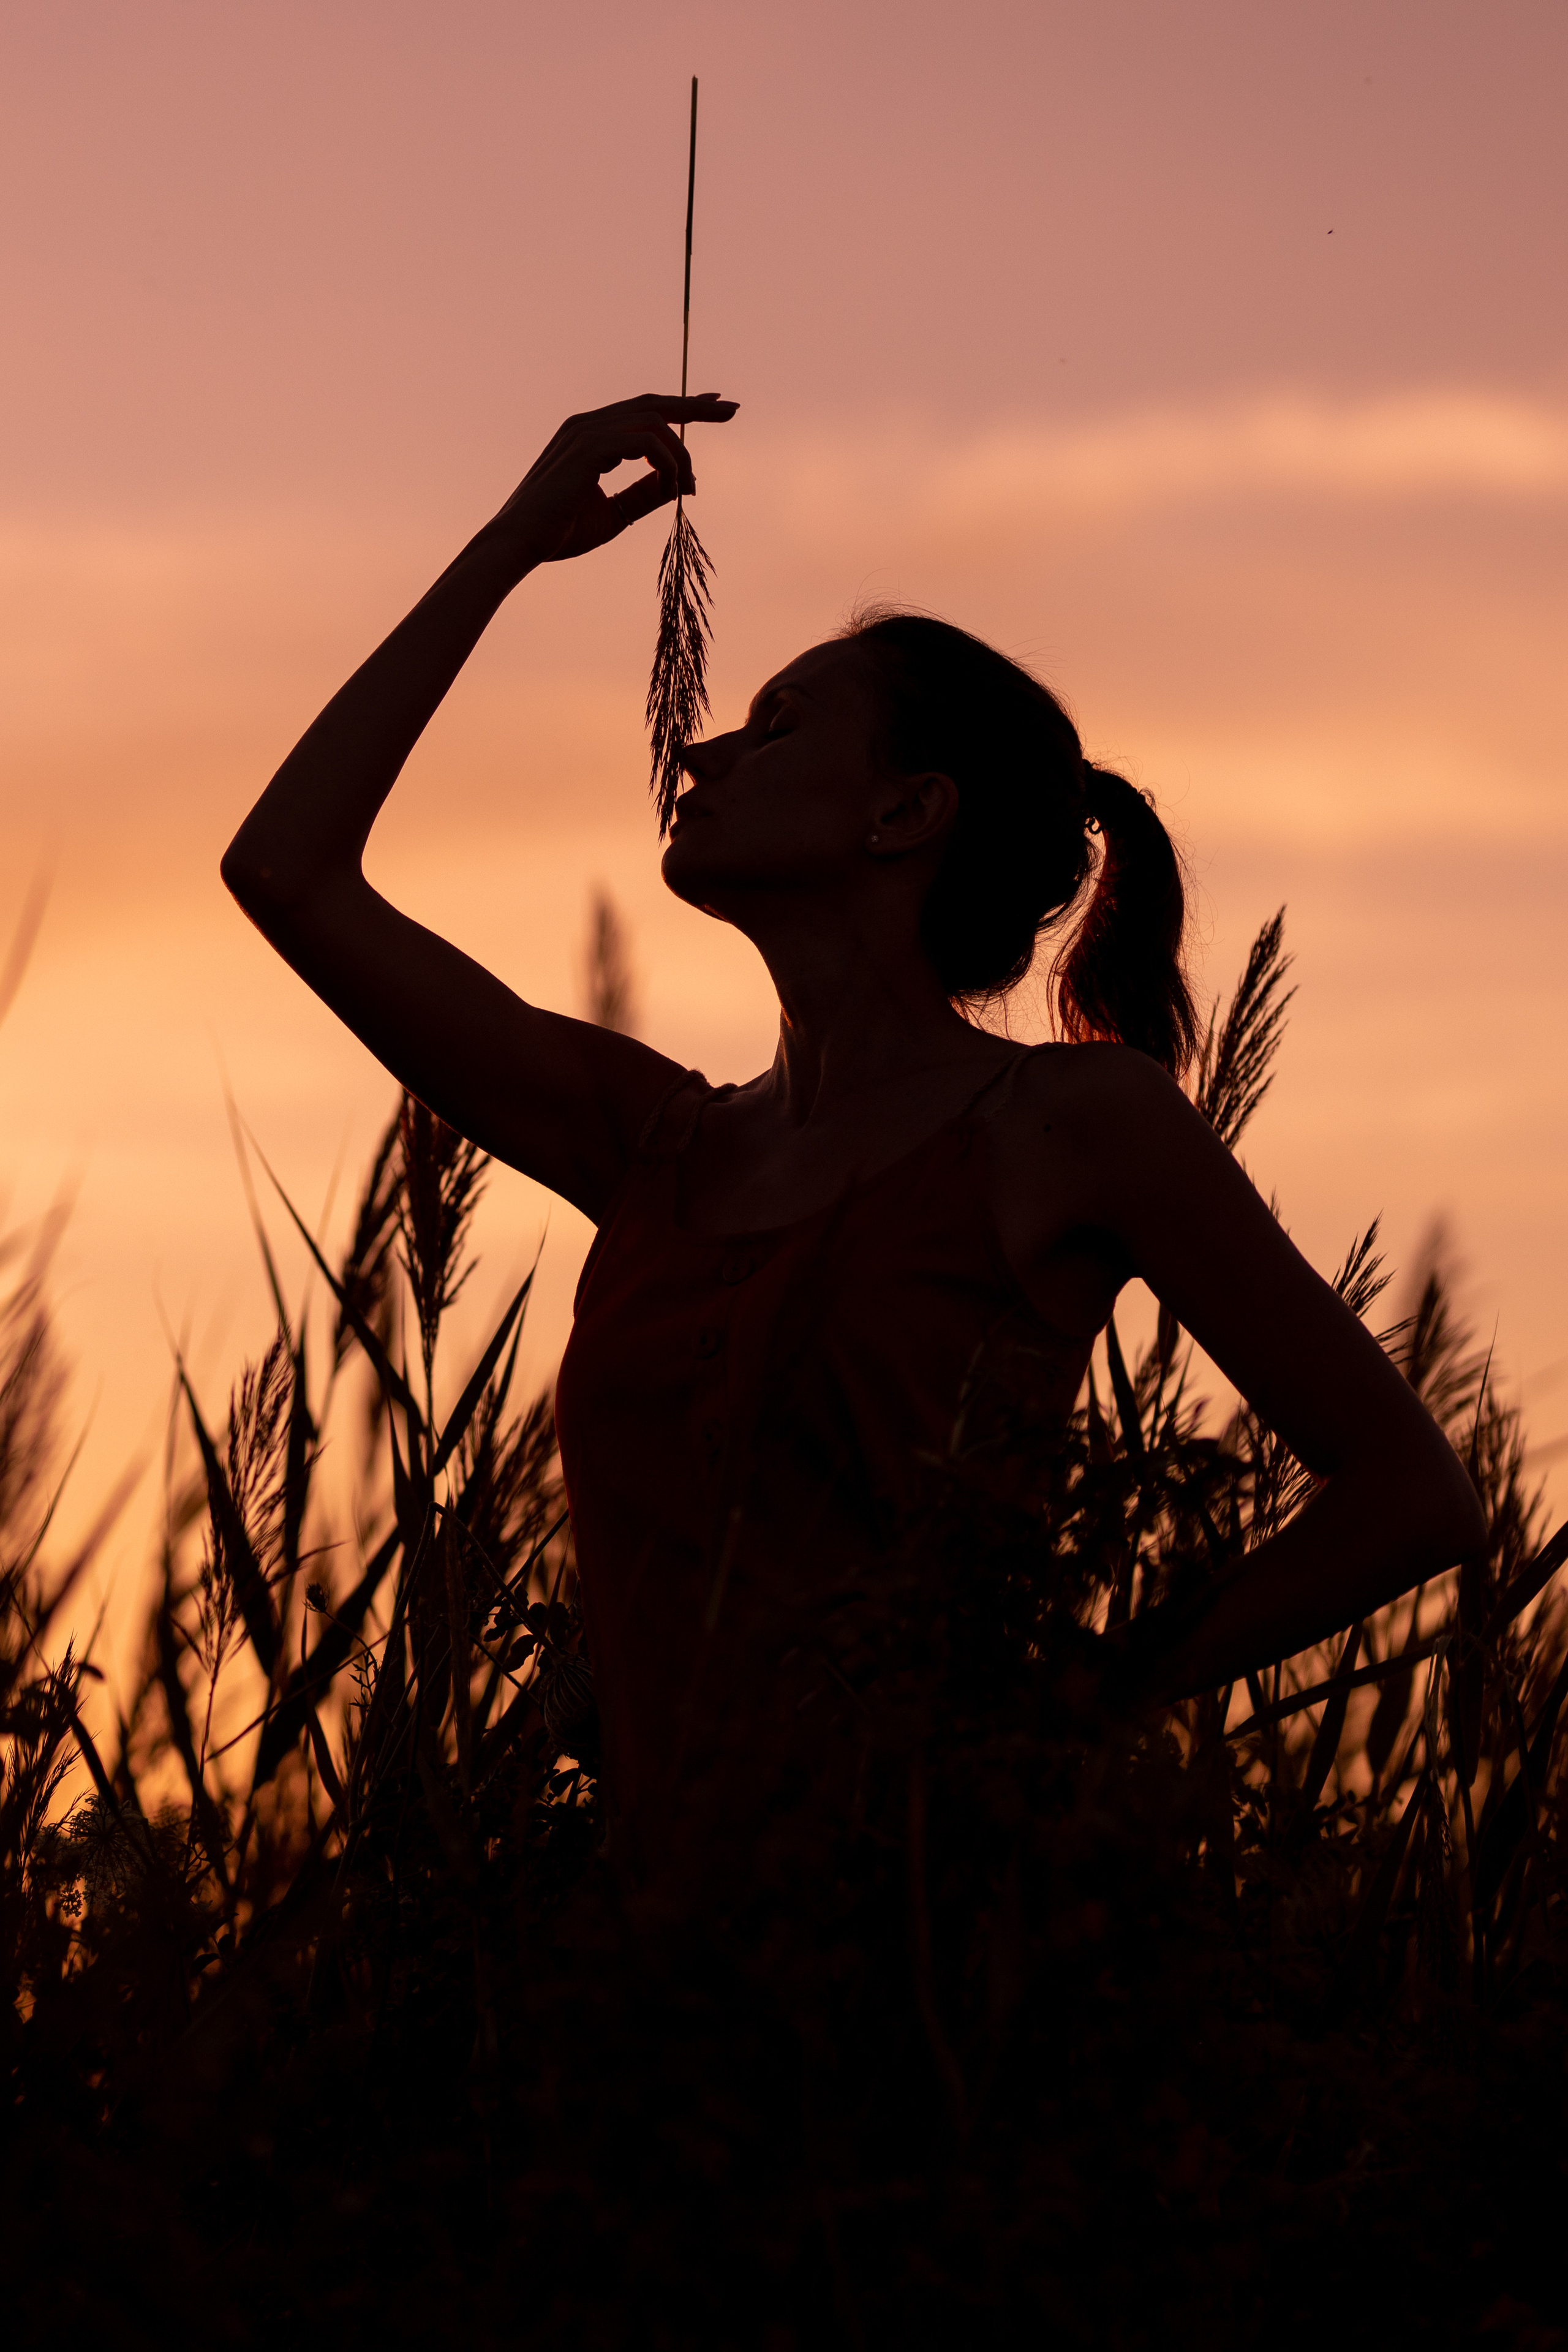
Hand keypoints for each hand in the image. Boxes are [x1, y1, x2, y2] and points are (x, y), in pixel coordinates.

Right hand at [493, 393, 737, 566]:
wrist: (521, 543)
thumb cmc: (560, 532)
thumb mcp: (615, 514)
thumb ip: (645, 495)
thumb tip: (682, 484)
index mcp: (592, 434)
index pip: (644, 410)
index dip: (681, 406)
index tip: (714, 407)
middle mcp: (588, 424)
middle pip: (654, 403)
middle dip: (695, 406)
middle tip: (732, 410)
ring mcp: (587, 431)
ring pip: (655, 424)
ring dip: (681, 456)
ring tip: (687, 488)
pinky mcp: (589, 447)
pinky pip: (646, 443)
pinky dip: (667, 464)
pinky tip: (671, 488)